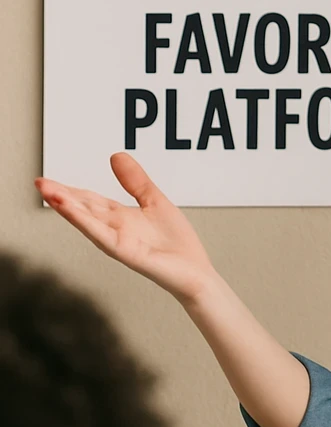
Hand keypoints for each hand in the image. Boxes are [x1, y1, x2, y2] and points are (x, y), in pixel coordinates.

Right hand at [34, 153, 217, 305]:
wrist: (195, 270)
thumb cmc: (176, 242)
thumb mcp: (154, 200)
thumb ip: (135, 181)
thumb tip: (116, 156)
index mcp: (121, 218)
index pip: (90, 201)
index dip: (70, 190)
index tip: (48, 181)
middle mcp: (116, 229)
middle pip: (84, 209)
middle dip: (61, 197)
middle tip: (39, 182)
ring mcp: (119, 241)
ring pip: (88, 222)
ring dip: (68, 207)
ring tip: (48, 192)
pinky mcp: (127, 252)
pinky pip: (103, 236)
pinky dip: (87, 223)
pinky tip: (74, 211)